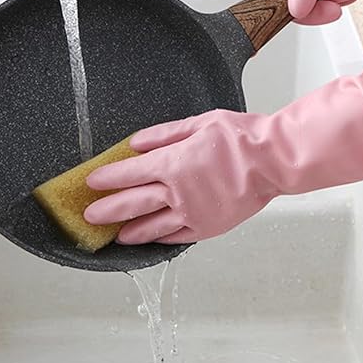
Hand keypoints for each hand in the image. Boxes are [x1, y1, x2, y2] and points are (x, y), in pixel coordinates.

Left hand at [84, 110, 277, 244]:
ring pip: (151, 226)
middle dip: (107, 209)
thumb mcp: (200, 123)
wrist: (273, 161)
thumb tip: (136, 144)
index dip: (107, 178)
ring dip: (130, 230)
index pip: (129, 173)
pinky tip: (151, 239)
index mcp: (173, 163)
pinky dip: (160, 239)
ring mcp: (192, 214)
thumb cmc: (241, 138)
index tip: (92, 181)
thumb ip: (165, 134)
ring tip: (116, 235)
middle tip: (90, 215)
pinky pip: (177, 237)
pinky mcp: (208, 227)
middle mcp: (177, 193)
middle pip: (132, 203)